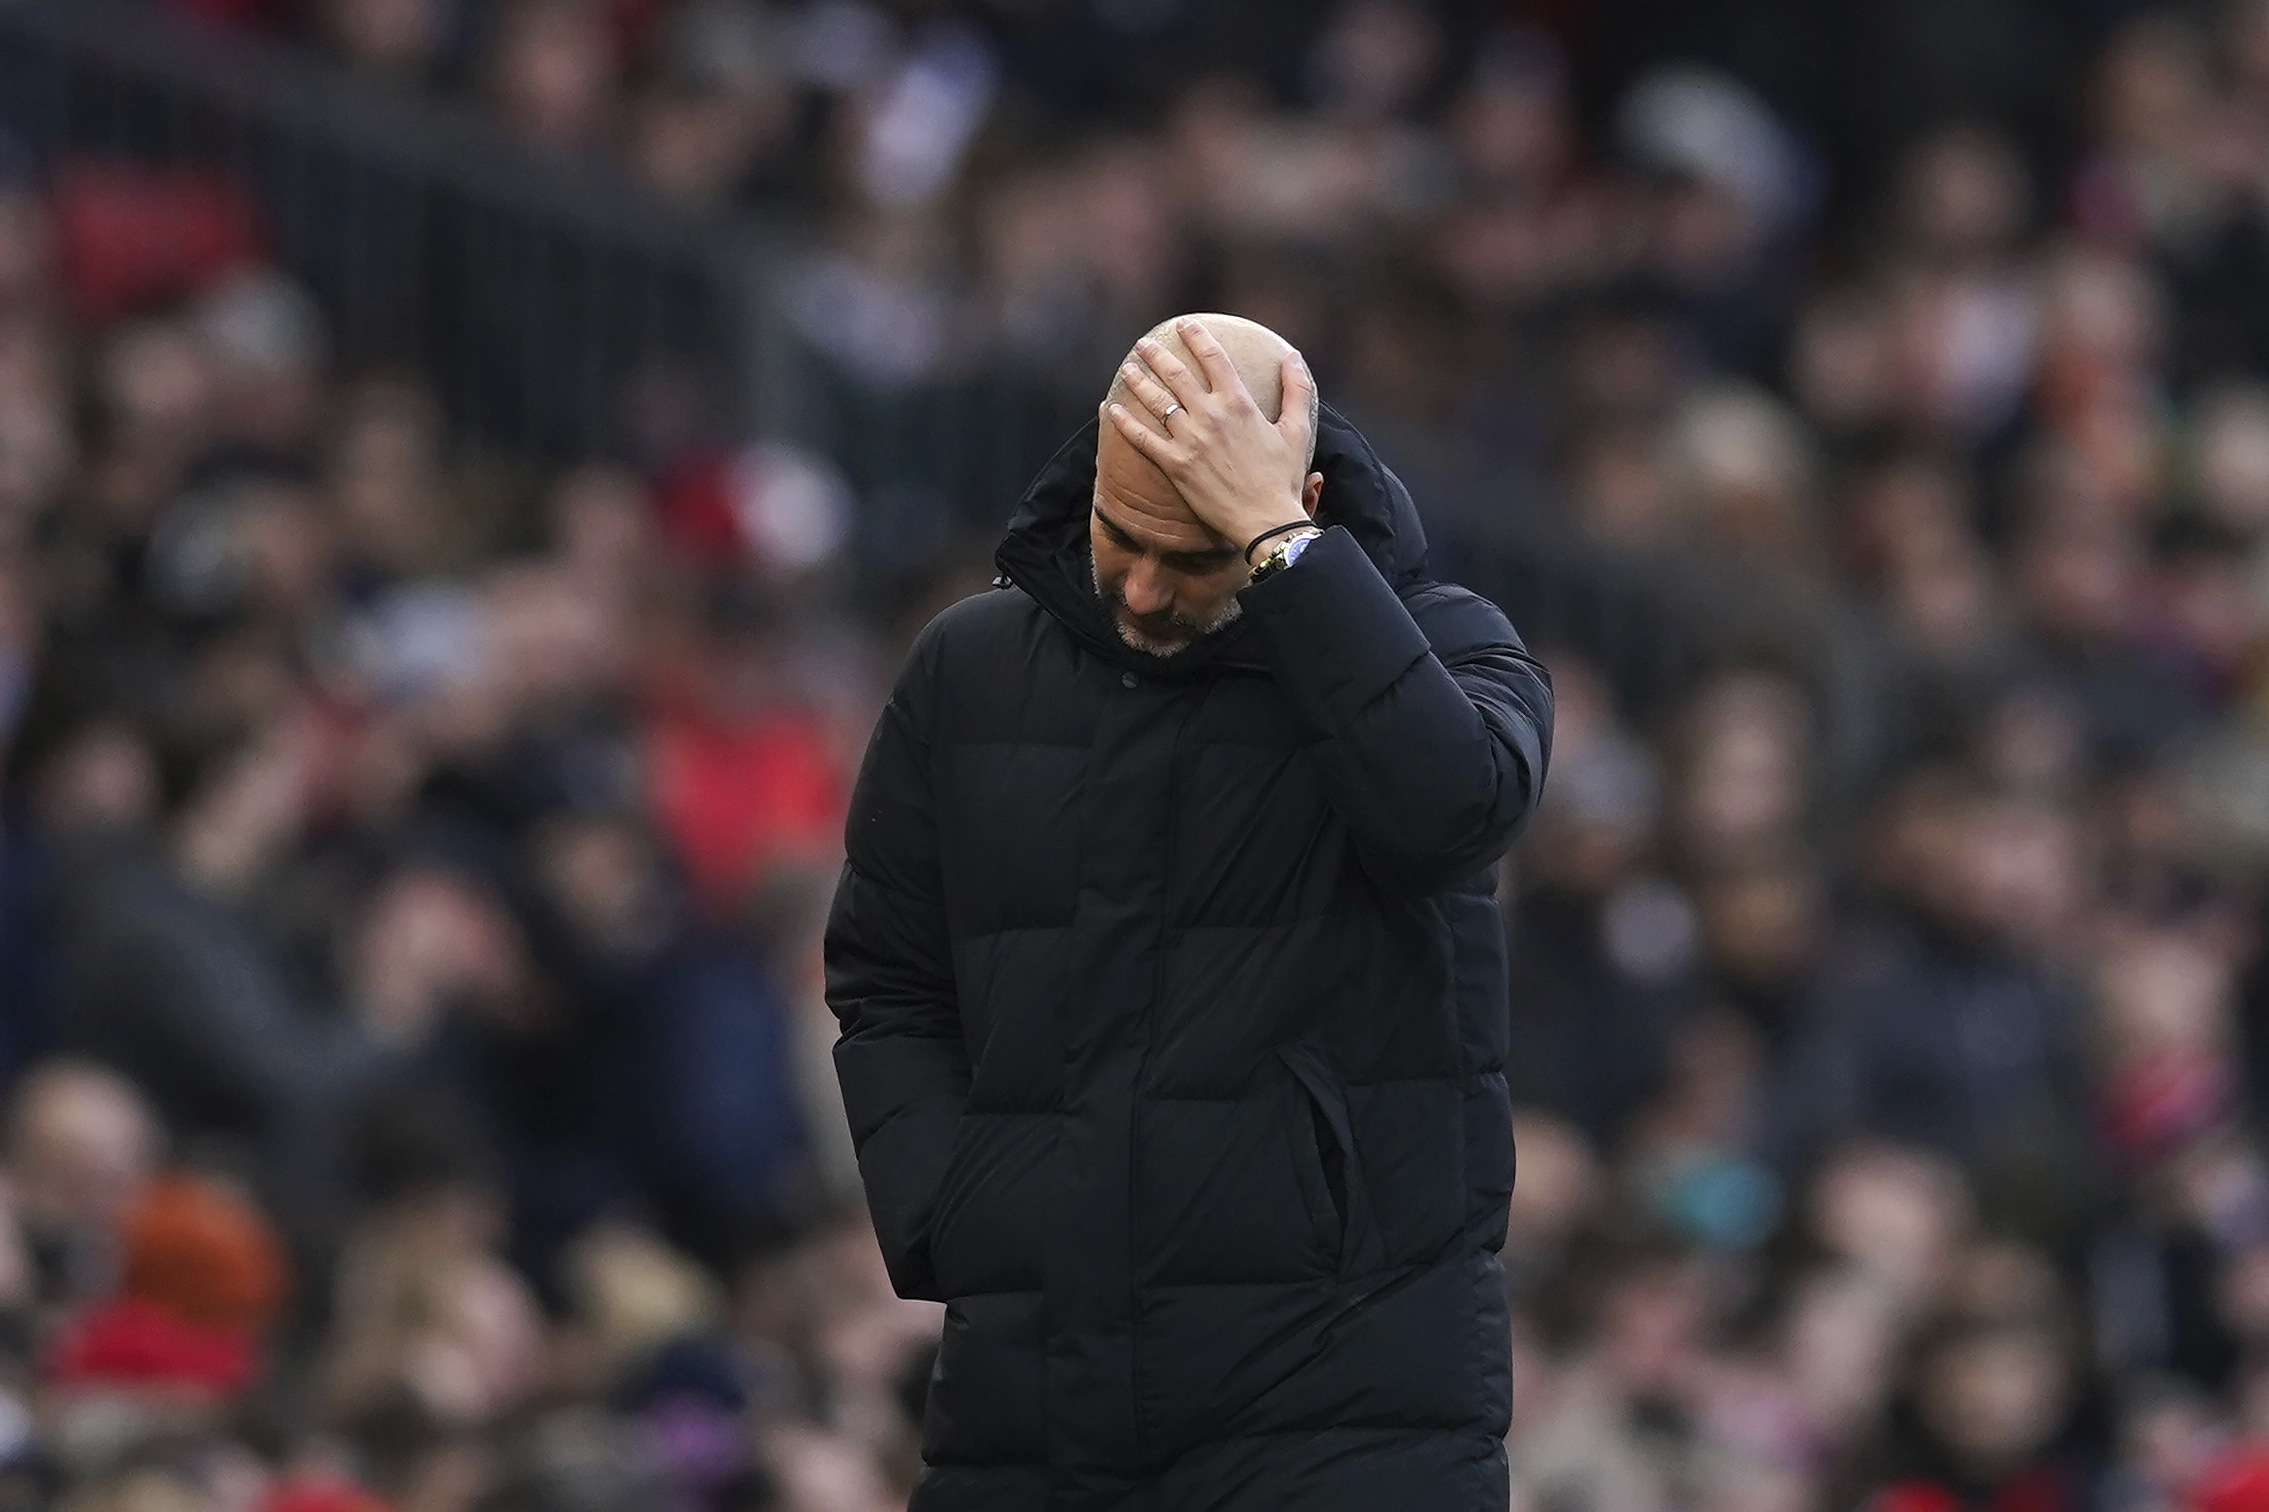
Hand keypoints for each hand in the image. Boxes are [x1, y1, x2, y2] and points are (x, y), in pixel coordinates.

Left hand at [1106, 318, 1316, 555]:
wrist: (1265, 519)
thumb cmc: (1283, 477)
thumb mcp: (1297, 429)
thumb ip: (1296, 389)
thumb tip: (1292, 355)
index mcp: (1238, 403)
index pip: (1213, 358)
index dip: (1196, 337)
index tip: (1183, 325)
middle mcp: (1210, 415)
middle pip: (1176, 375)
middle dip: (1157, 355)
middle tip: (1142, 345)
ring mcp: (1189, 440)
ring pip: (1156, 402)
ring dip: (1139, 382)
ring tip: (1127, 369)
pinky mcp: (1175, 465)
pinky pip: (1143, 439)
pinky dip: (1124, 423)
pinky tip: (1111, 410)